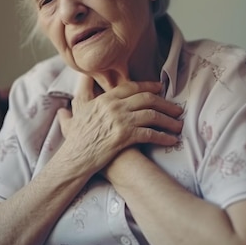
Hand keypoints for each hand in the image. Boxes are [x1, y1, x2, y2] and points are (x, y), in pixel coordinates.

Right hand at [55, 75, 182, 173]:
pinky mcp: (125, 136)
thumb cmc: (74, 140)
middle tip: (176, 108)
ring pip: (152, 115)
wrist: (75, 158)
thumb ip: (74, 104)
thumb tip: (66, 103)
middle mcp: (114, 106)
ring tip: (178, 125)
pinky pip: (151, 134)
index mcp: (104, 99)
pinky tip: (172, 140)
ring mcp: (120, 121)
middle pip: (146, 98)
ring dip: (169, 120)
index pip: (131, 87)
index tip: (159, 88)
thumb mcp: (72, 117)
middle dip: (165, 103)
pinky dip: (164, 137)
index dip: (148, 86)